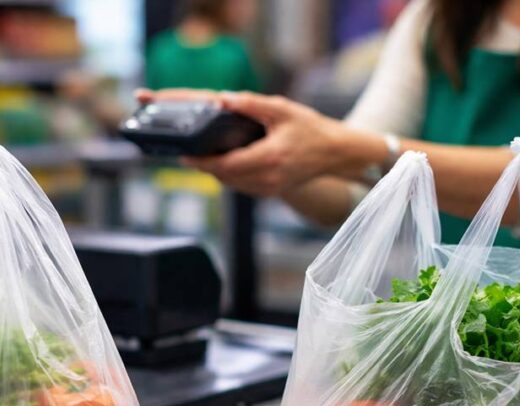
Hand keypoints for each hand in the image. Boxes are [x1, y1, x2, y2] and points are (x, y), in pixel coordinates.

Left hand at [136, 89, 349, 196]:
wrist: (335, 153)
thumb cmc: (311, 129)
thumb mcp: (281, 110)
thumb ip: (251, 104)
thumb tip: (223, 98)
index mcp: (269, 159)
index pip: (225, 165)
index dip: (202, 162)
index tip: (185, 156)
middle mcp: (267, 179)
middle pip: (224, 177)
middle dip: (205, 165)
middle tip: (188, 152)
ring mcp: (269, 189)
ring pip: (231, 184)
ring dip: (217, 171)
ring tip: (202, 155)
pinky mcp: (270, 192)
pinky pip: (242, 186)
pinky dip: (230, 175)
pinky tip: (224, 162)